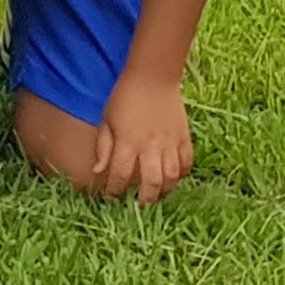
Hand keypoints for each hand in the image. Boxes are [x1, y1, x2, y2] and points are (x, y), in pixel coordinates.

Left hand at [91, 78, 197, 204]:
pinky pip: (187, 162)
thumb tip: (97, 171)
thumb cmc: (124, 97)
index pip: (121, 174)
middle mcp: (150, 146)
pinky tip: (173, 179)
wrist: (152, 77)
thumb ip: (103, 147)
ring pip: (172, 176)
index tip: (111, 198)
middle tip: (139, 207)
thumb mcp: (106, 120)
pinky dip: (182, 174)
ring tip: (155, 196)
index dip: (115, 190)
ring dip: (164, 190)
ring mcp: (170, 142)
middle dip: (145, 199)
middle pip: (151, 182)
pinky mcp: (184, 138)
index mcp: (128, 141)